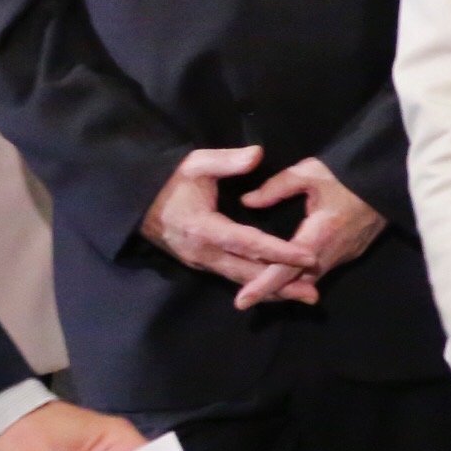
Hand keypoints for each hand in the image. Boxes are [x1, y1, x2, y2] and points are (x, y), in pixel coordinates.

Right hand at [140, 146, 317, 305]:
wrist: (138, 204)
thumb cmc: (170, 182)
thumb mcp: (196, 164)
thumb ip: (227, 160)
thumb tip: (257, 154)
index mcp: (205, 228)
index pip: (249, 243)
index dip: (279, 251)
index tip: (307, 256)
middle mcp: (204, 253)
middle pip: (248, 273)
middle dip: (281, 284)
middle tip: (313, 293)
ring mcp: (202, 262)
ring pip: (241, 281)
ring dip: (272, 291)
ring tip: (303, 296)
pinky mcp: (202, 265)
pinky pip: (233, 278)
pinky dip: (256, 285)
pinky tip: (277, 290)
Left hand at [240, 159, 382, 304]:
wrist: (390, 178)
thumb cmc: (349, 173)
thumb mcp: (309, 172)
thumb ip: (276, 187)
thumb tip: (247, 201)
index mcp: (321, 232)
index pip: (286, 267)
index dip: (262, 285)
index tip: (241, 301)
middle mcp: (333, 252)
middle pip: (296, 282)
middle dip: (271, 291)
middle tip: (244, 298)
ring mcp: (345, 255)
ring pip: (310, 280)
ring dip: (287, 285)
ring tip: (261, 287)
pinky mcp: (352, 253)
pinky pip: (322, 272)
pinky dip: (302, 276)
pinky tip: (289, 271)